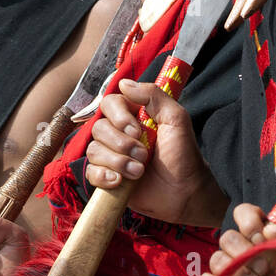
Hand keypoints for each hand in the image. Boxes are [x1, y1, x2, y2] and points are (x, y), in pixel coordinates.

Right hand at [85, 79, 216, 223]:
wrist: (184, 193)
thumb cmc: (183, 155)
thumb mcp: (176, 118)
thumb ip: (153, 96)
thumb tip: (123, 83)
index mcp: (133, 116)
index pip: (109, 104)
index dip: (119, 117)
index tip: (137, 131)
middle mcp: (119, 134)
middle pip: (99, 128)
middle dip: (121, 144)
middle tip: (144, 155)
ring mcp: (112, 157)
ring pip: (94, 151)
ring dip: (117, 162)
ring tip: (139, 172)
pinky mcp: (108, 178)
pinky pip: (91, 172)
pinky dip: (103, 177)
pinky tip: (119, 182)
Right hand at [199, 204, 275, 275]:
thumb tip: (268, 229)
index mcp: (264, 237)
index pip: (243, 213)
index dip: (247, 220)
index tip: (259, 237)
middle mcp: (246, 252)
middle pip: (227, 237)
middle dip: (242, 251)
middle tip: (264, 270)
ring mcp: (232, 274)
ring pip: (215, 259)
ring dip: (233, 270)